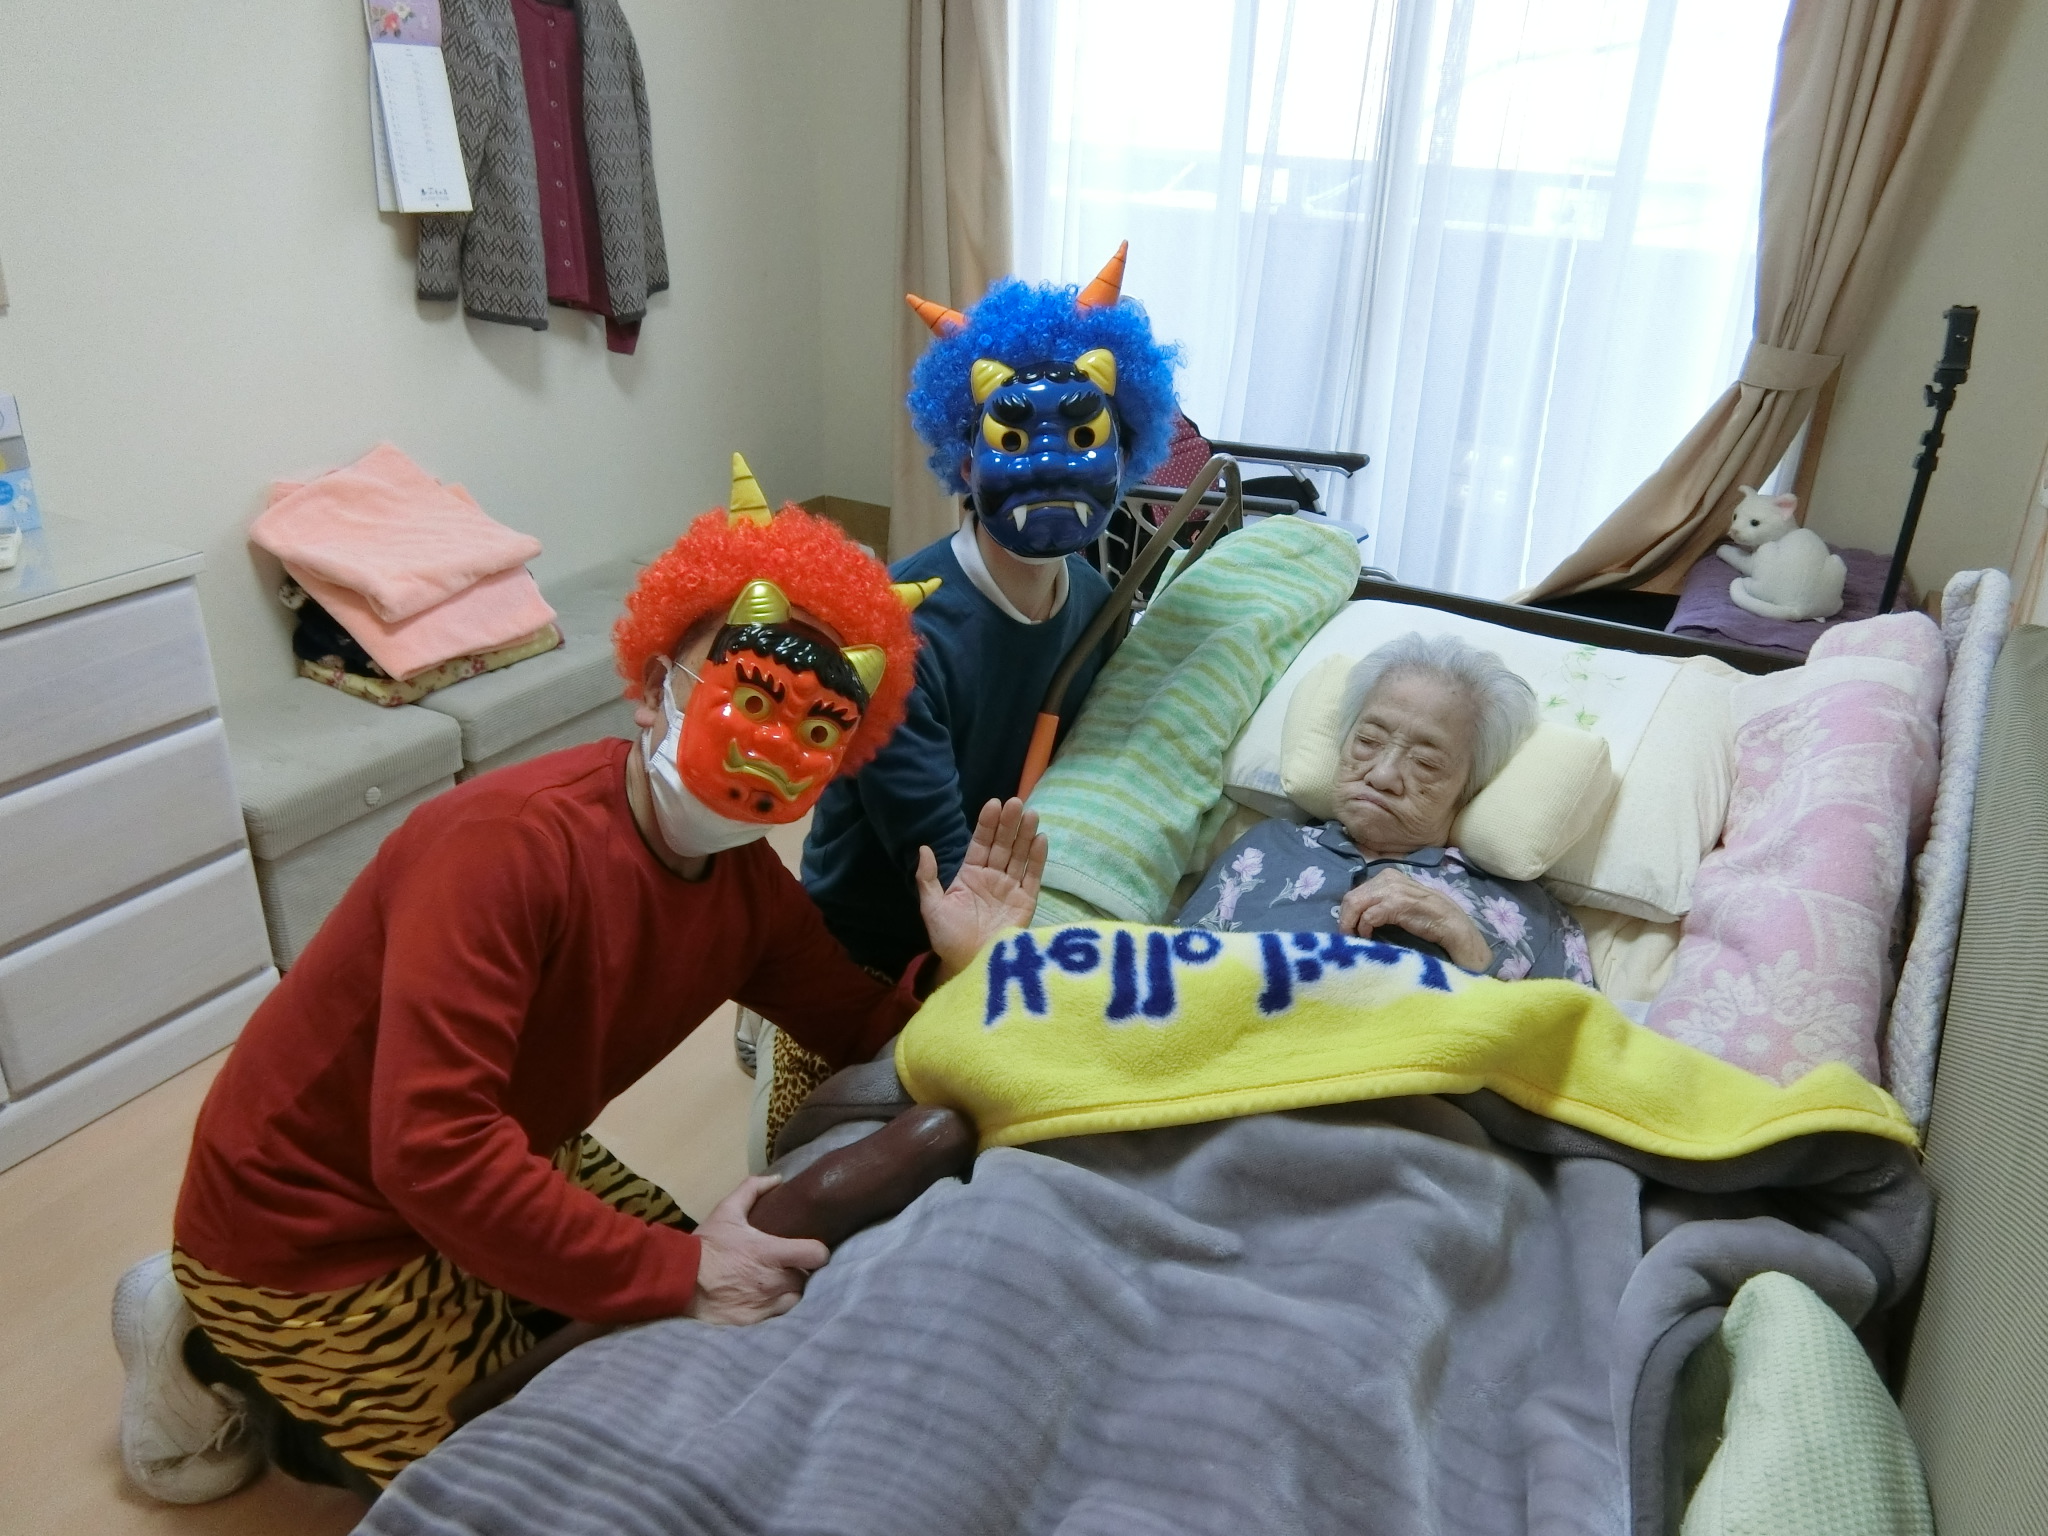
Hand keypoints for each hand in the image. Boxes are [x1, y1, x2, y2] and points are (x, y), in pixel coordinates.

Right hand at [684, 1175, 829, 1324]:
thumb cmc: (707, 1244)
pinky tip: (763, 1297)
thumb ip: (752, 1189)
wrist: (680, 1279)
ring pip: (794, 1297)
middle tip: (785, 1264)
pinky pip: (778, 1314)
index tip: (811, 1250)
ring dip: (788, 1289)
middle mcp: (774, 1280)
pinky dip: (775, 1306)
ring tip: (776, 1282)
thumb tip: (777, 1179)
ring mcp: (766, 1303)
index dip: (818, 1252)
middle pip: (806, 1277)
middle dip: (798, 1270)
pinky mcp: (756, 1320)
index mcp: (772, 1253)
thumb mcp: (727, 1211)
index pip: (816, 1255)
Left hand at [918, 798, 1048, 982]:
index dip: (987, 825)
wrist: (968, 966)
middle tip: (1016, 803)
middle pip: (1003, 845)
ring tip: (1031, 814)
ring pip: (1020, 856)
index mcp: (970, 876)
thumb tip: (923, 848)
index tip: (993, 804)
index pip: (981, 844)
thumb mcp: (932, 908)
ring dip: (1025, 835)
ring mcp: (1010, 889)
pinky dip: (1037, 859)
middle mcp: (992, 878)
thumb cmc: (948, 939)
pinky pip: (1033, 877)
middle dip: (1009, 824)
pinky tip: (1041, 839)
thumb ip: (928, 878)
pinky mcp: (1025, 903)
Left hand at [1338, 869, 1491, 972]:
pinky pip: (1368, 916)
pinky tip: (1368, 937)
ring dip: (1350, 924)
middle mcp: (1387, 878)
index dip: (1347, 911)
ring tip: (1354, 938)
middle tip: (1347, 936)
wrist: (1451, 924)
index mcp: (1387, 875)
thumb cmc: (1425, 916)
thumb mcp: (1400, 900)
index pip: (1355, 891)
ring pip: (1354, 905)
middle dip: (1344, 919)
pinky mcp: (1396, 904)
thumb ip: (1380, 900)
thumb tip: (1354, 912)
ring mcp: (1391, 890)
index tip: (1348, 928)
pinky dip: (1363, 929)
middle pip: (1350, 898)